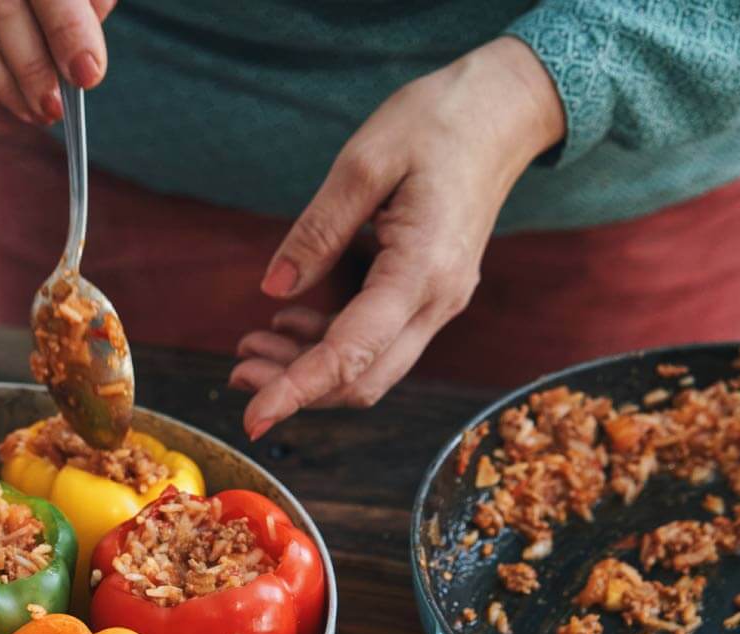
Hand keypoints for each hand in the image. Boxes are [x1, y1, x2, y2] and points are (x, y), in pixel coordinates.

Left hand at [231, 36, 564, 438]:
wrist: (502, 111)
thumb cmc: (437, 123)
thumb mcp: (364, 162)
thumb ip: (317, 230)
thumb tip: (274, 289)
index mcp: (422, 271)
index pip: (352, 354)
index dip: (297, 390)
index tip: (252, 416)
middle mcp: (437, 300)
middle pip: (364, 379)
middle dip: (297, 388)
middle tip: (237, 370)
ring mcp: (438, 301)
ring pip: (371, 367)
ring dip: (309, 369)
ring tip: (251, 345)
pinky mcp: (429, 293)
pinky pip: (379, 340)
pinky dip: (331, 345)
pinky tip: (289, 321)